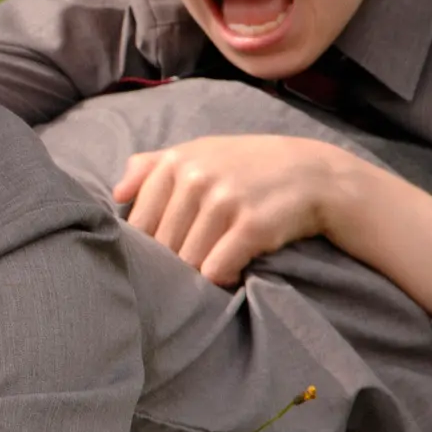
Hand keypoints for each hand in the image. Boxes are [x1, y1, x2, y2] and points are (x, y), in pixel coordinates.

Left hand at [113, 134, 353, 285]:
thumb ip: (152, 166)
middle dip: (170, 263)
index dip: (146, 246)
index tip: (159, 256)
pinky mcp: (251, 226)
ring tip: (208, 270)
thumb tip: (116, 193)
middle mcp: (196, 178)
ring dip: (195, 274)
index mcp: (176, 161)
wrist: (315, 174)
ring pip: (186, 260)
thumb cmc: (248, 166)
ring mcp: (224, 201)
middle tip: (184, 271)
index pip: (139, 221)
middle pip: (161, 244)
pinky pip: (216, 269)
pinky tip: (229, 274)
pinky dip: (219, 278)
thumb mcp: (200, 152)